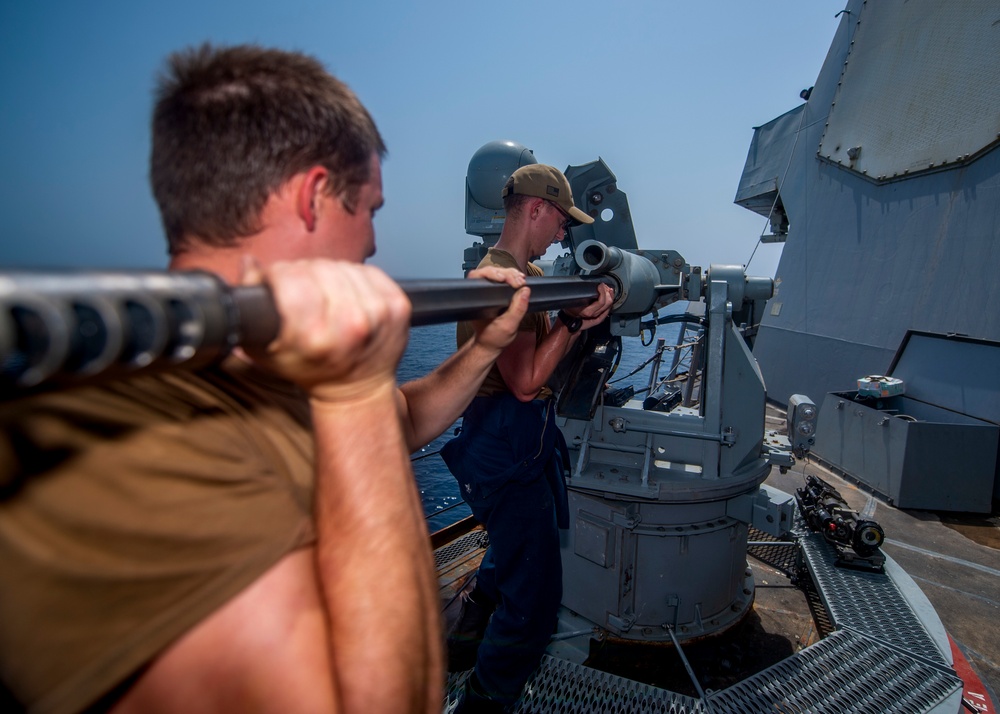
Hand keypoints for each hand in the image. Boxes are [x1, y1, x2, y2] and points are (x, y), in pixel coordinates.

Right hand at [242, 259, 410, 402]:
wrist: (356, 390)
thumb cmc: (310, 371)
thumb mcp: (267, 351)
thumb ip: (249, 309)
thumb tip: (249, 264)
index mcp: (316, 337)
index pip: (291, 278)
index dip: (276, 275)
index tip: (274, 283)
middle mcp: (351, 323)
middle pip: (316, 268)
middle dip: (300, 274)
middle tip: (299, 291)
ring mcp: (378, 313)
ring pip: (341, 265)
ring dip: (327, 273)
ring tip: (323, 294)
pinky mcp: (398, 305)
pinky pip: (367, 270)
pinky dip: (354, 275)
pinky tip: (347, 294)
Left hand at [465, 266, 529, 352]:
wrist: (490, 345)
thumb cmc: (493, 338)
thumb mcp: (508, 326)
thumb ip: (518, 309)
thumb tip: (526, 291)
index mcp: (477, 300)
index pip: (479, 276)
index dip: (493, 273)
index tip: (506, 278)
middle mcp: (479, 293)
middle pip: (491, 272)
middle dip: (507, 274)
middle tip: (520, 282)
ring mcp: (487, 292)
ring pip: (497, 274)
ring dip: (511, 275)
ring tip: (522, 281)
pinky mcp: (494, 294)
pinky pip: (502, 280)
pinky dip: (512, 279)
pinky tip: (520, 282)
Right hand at [566, 282, 613, 329]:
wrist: (569, 321)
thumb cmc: (569, 310)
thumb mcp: (572, 302)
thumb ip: (578, 295)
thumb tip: (584, 286)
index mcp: (588, 311)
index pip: (601, 301)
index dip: (602, 291)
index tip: (600, 285)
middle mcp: (594, 314)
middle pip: (607, 303)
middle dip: (607, 292)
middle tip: (604, 286)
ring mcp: (597, 316)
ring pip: (609, 305)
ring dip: (610, 296)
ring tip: (608, 289)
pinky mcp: (599, 316)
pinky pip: (607, 309)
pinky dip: (610, 302)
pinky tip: (610, 297)